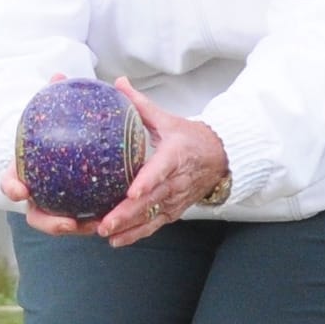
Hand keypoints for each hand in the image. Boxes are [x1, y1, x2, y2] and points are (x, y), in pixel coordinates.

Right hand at [0, 73, 100, 236]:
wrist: (66, 145)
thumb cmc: (56, 128)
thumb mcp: (56, 113)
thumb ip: (56, 97)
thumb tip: (59, 76)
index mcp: (24, 173)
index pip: (11, 183)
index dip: (12, 188)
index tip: (21, 191)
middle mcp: (36, 195)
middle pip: (35, 215)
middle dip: (49, 223)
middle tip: (68, 222)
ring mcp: (54, 207)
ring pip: (60, 224)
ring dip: (76, 228)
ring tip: (95, 225)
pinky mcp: (74, 212)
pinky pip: (83, 221)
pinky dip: (93, 222)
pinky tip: (112, 217)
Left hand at [97, 77, 228, 248]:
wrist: (219, 158)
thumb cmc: (189, 138)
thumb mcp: (167, 119)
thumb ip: (141, 104)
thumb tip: (118, 83)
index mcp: (176, 155)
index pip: (161, 170)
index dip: (147, 182)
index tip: (132, 192)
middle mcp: (176, 181)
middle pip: (151, 200)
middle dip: (127, 213)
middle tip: (105, 222)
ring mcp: (175, 199)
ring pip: (151, 216)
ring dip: (128, 227)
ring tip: (105, 233)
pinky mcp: (173, 210)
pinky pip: (154, 224)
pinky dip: (136, 234)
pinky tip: (116, 240)